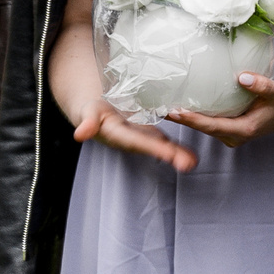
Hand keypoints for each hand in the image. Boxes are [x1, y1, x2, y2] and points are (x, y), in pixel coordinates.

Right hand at [71, 97, 198, 172]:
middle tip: (188, 163)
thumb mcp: (88, 113)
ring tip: (193, 163)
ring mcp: (143, 138)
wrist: (96, 111)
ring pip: (162, 148)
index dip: (151, 147)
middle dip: (170, 155)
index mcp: (118, 135)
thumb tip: (80, 134)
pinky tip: (194, 157)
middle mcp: (132, 140)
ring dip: (177, 155)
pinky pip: (166, 142)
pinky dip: (178, 149)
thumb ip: (87, 122)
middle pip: (153, 148)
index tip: (167, 154)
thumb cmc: (91, 110)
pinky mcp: (150, 134)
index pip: (136, 141)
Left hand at [171, 69, 273, 147]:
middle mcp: (234, 136)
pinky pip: (208, 124)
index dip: (193, 120)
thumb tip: (241, 77)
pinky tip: (182, 106)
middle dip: (181, 120)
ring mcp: (231, 134)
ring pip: (204, 128)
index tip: (175, 112)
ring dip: (185, 119)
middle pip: (202, 129)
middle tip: (159, 108)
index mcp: (244, 129)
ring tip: (164, 106)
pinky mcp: (229, 129)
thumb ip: (261, 85)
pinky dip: (195, 117)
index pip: (212, 126)